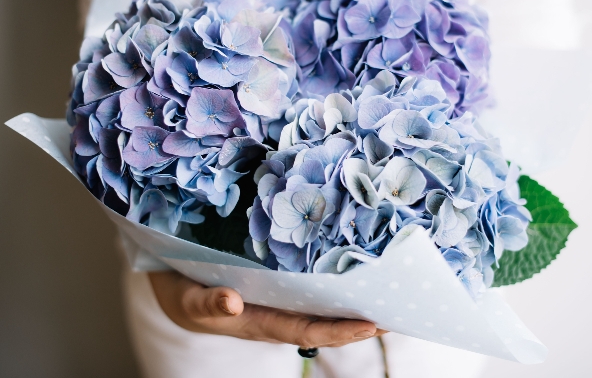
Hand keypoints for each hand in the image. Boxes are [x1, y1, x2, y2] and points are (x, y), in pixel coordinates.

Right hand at [149, 270, 386, 347]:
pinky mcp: (278, 286)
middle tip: (397, 312)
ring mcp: (279, 301)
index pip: (307, 331)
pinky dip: (335, 286)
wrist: (180, 289)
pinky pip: (312, 290)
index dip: (339, 331)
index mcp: (260, 322)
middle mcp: (277, 314)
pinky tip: (353, 274)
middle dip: (360, 322)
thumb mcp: (191, 300)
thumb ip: (209, 302)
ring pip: (322, 308)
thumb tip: (231, 300)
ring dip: (354, 305)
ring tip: (387, 296)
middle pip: (325, 323)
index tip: (371, 325)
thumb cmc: (187, 295)